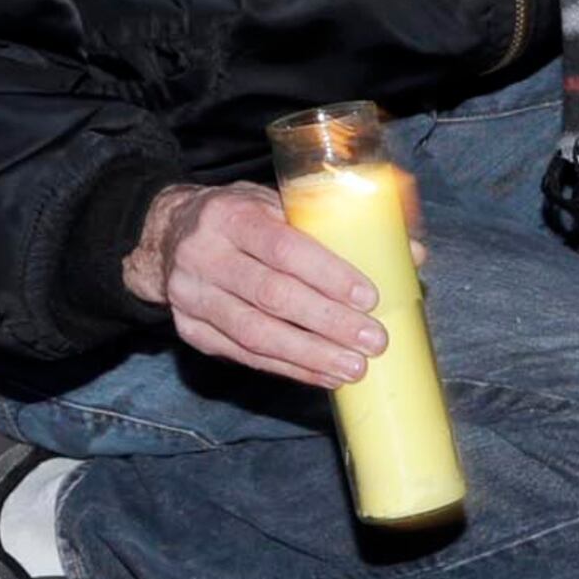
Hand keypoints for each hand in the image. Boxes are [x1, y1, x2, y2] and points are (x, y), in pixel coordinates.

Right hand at [124, 183, 385, 388]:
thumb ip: (338, 225)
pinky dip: (289, 369)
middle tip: (373, 340)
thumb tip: (412, 253)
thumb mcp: (277, 203)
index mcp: (229, 215)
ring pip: (255, 334)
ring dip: (310, 355)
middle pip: (271, 296)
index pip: (282, 247)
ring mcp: (192, 297)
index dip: (327, 274)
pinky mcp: (192, 332)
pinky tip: (323, 374)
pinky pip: (245, 356)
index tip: (368, 297)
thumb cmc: (241, 218)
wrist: (166, 237)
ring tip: (354, 368)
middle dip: (328, 322)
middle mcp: (204, 256)